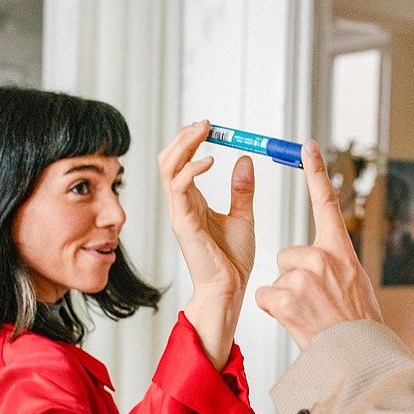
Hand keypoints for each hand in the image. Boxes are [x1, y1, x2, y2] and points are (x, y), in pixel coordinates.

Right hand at [158, 120, 255, 365]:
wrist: (230, 289)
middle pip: (169, 159)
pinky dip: (192, 169)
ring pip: (168, 168)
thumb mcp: (243, 216)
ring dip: (184, 145)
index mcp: (192, 201)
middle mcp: (181, 204)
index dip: (192, 141)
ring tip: (203, 132)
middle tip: (205, 123)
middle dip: (184, 137)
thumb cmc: (232, 260)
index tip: (211, 127)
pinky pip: (179, 188)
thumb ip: (242, 190)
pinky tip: (210, 162)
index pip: (182, 161)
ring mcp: (180, 213)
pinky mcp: (184, 223)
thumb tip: (245, 160)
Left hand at [255, 139, 382, 348]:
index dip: (316, 172)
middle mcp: (322, 257)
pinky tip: (294, 321)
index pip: (326, 202)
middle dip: (292, 276)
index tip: (307, 146)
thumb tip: (317, 261)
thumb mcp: (354, 282)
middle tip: (313, 301)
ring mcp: (303, 277)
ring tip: (308, 314)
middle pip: (287, 254)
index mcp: (340, 249)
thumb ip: (334, 264)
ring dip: (286, 298)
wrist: (356, 355)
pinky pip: (267, 296)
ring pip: (278, 278)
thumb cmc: (357, 322)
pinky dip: (275, 311)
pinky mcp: (285, 298)